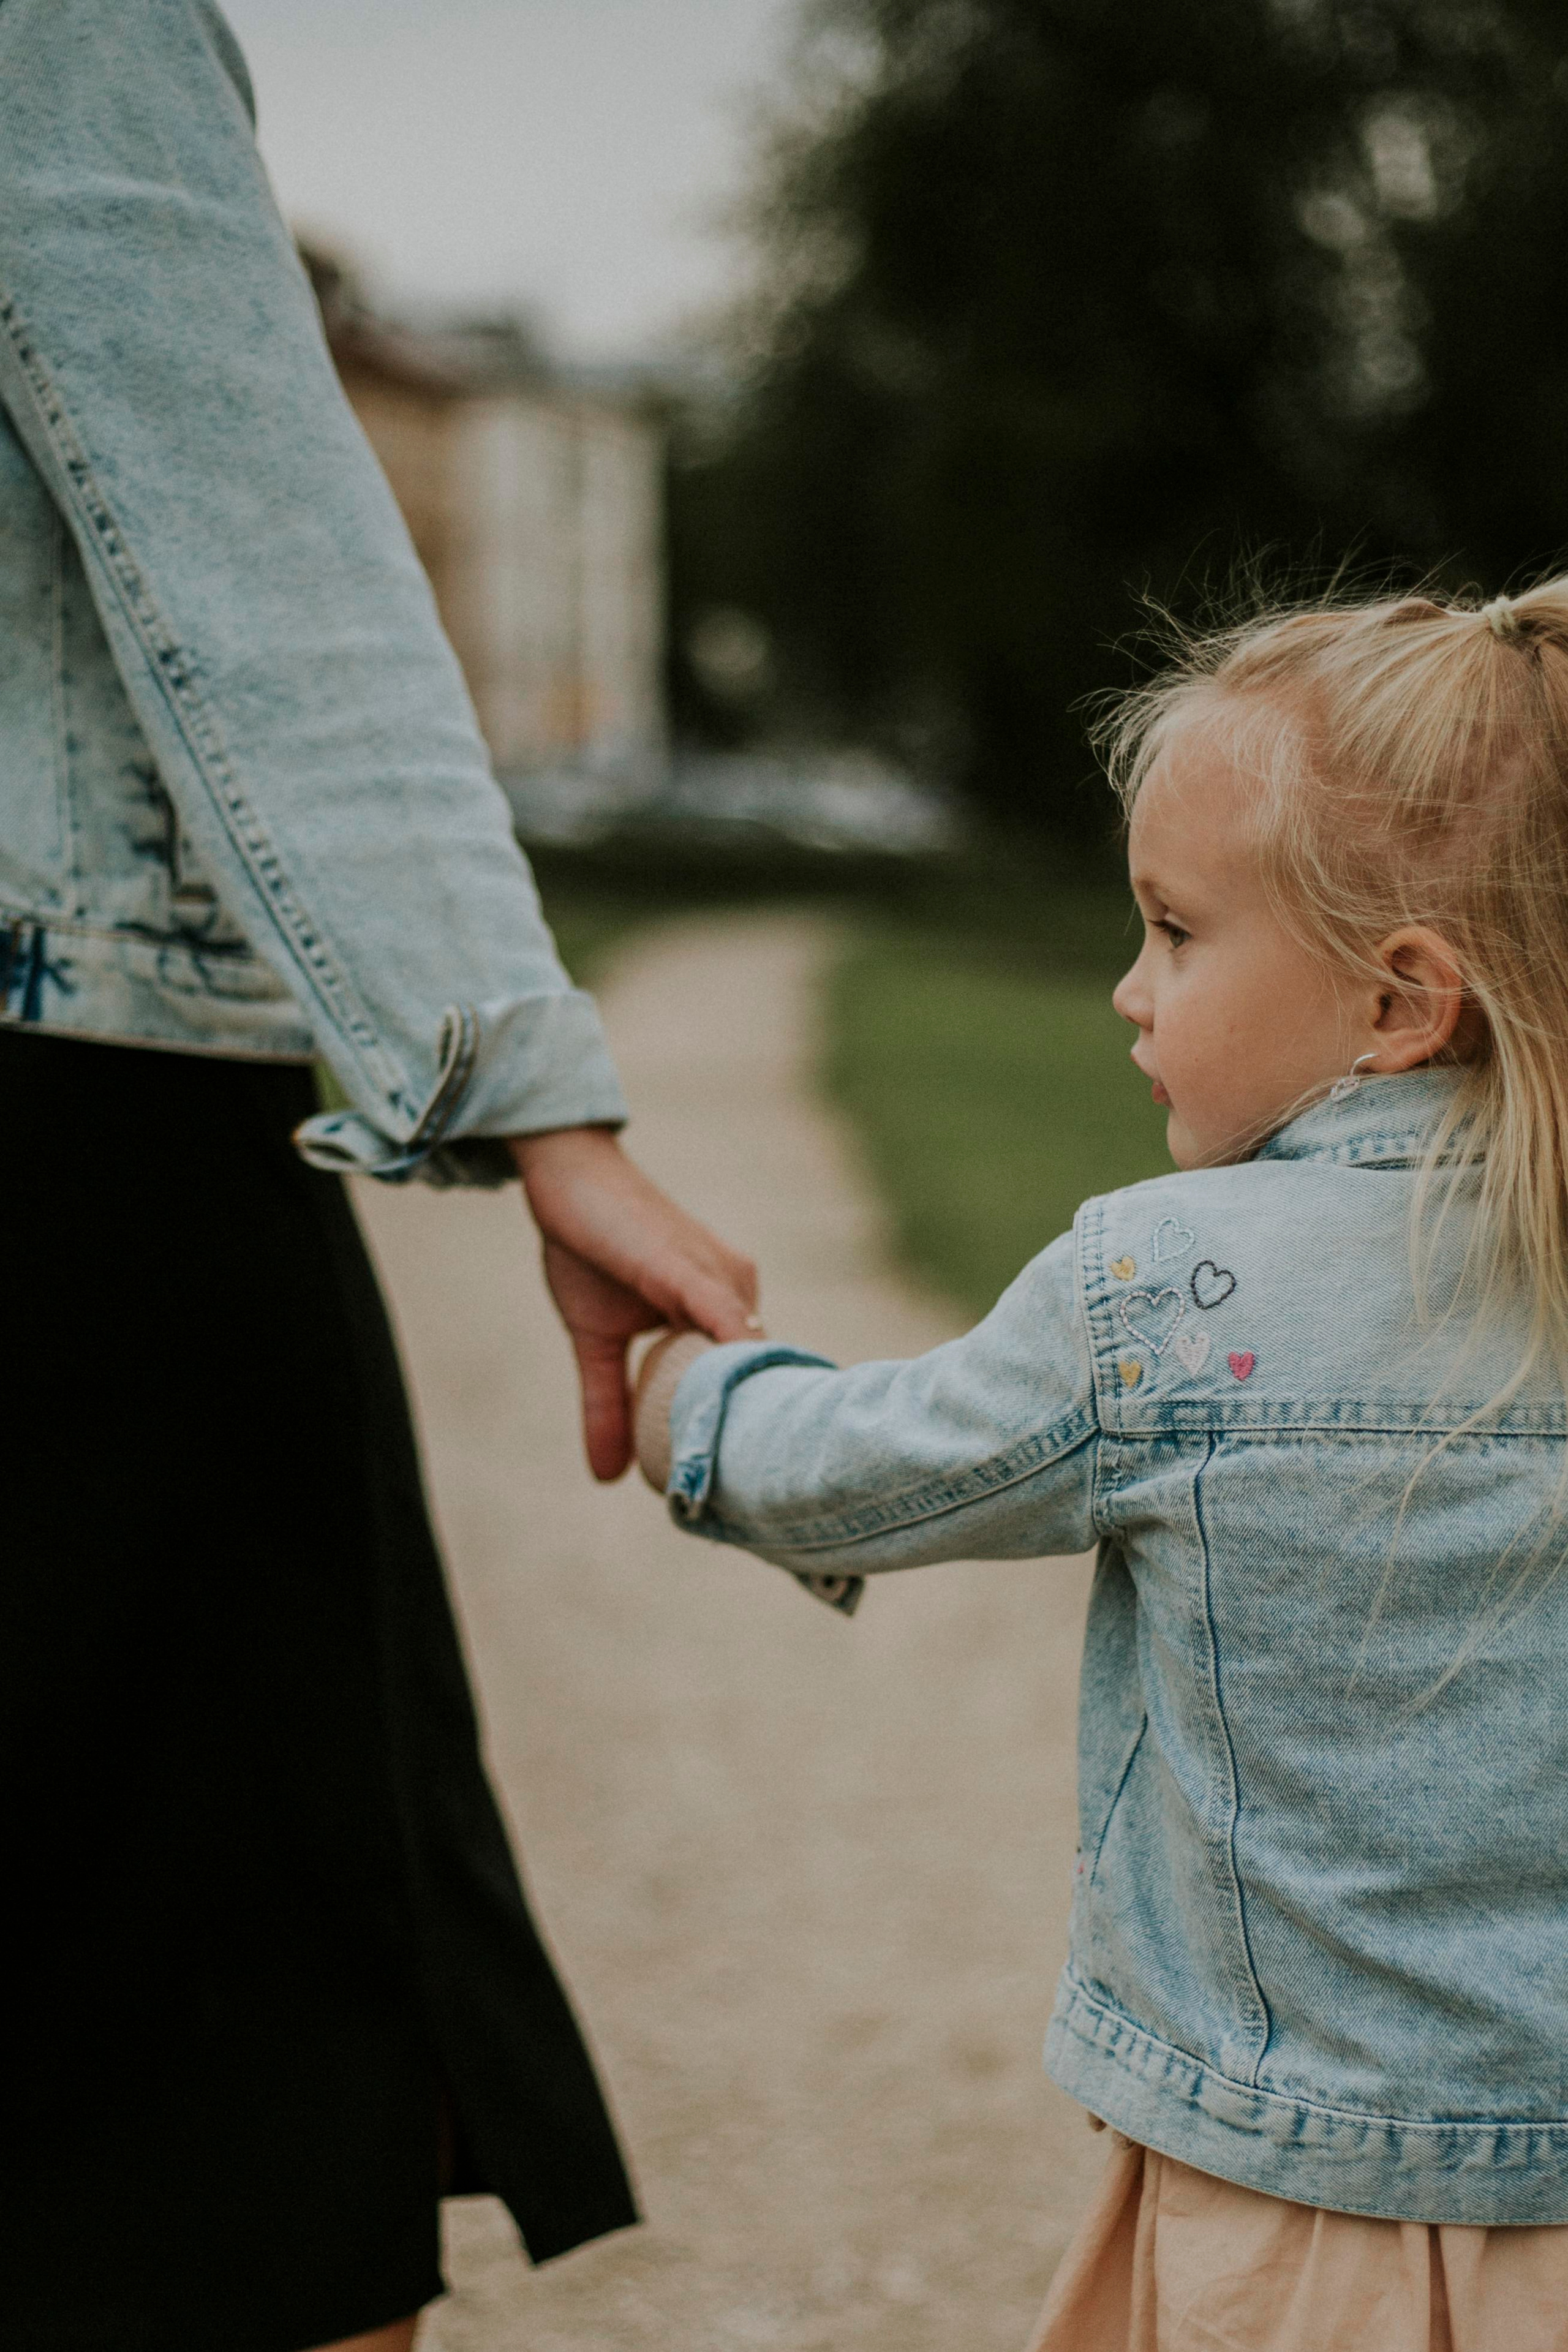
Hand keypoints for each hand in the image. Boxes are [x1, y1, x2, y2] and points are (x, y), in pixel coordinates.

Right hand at [510, 1126, 757, 1480]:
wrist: (567, 1175)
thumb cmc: (589, 1246)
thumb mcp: (594, 1339)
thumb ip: (608, 1404)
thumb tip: (607, 1478)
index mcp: (722, 1306)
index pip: (750, 1379)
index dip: (752, 1431)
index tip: (758, 1488)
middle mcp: (736, 1290)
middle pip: (759, 1376)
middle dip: (759, 1435)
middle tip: (766, 1500)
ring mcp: (719, 1278)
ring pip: (747, 1356)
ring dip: (749, 1413)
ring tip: (752, 1473)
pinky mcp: (688, 1269)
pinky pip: (721, 1320)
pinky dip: (729, 1365)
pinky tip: (731, 1408)